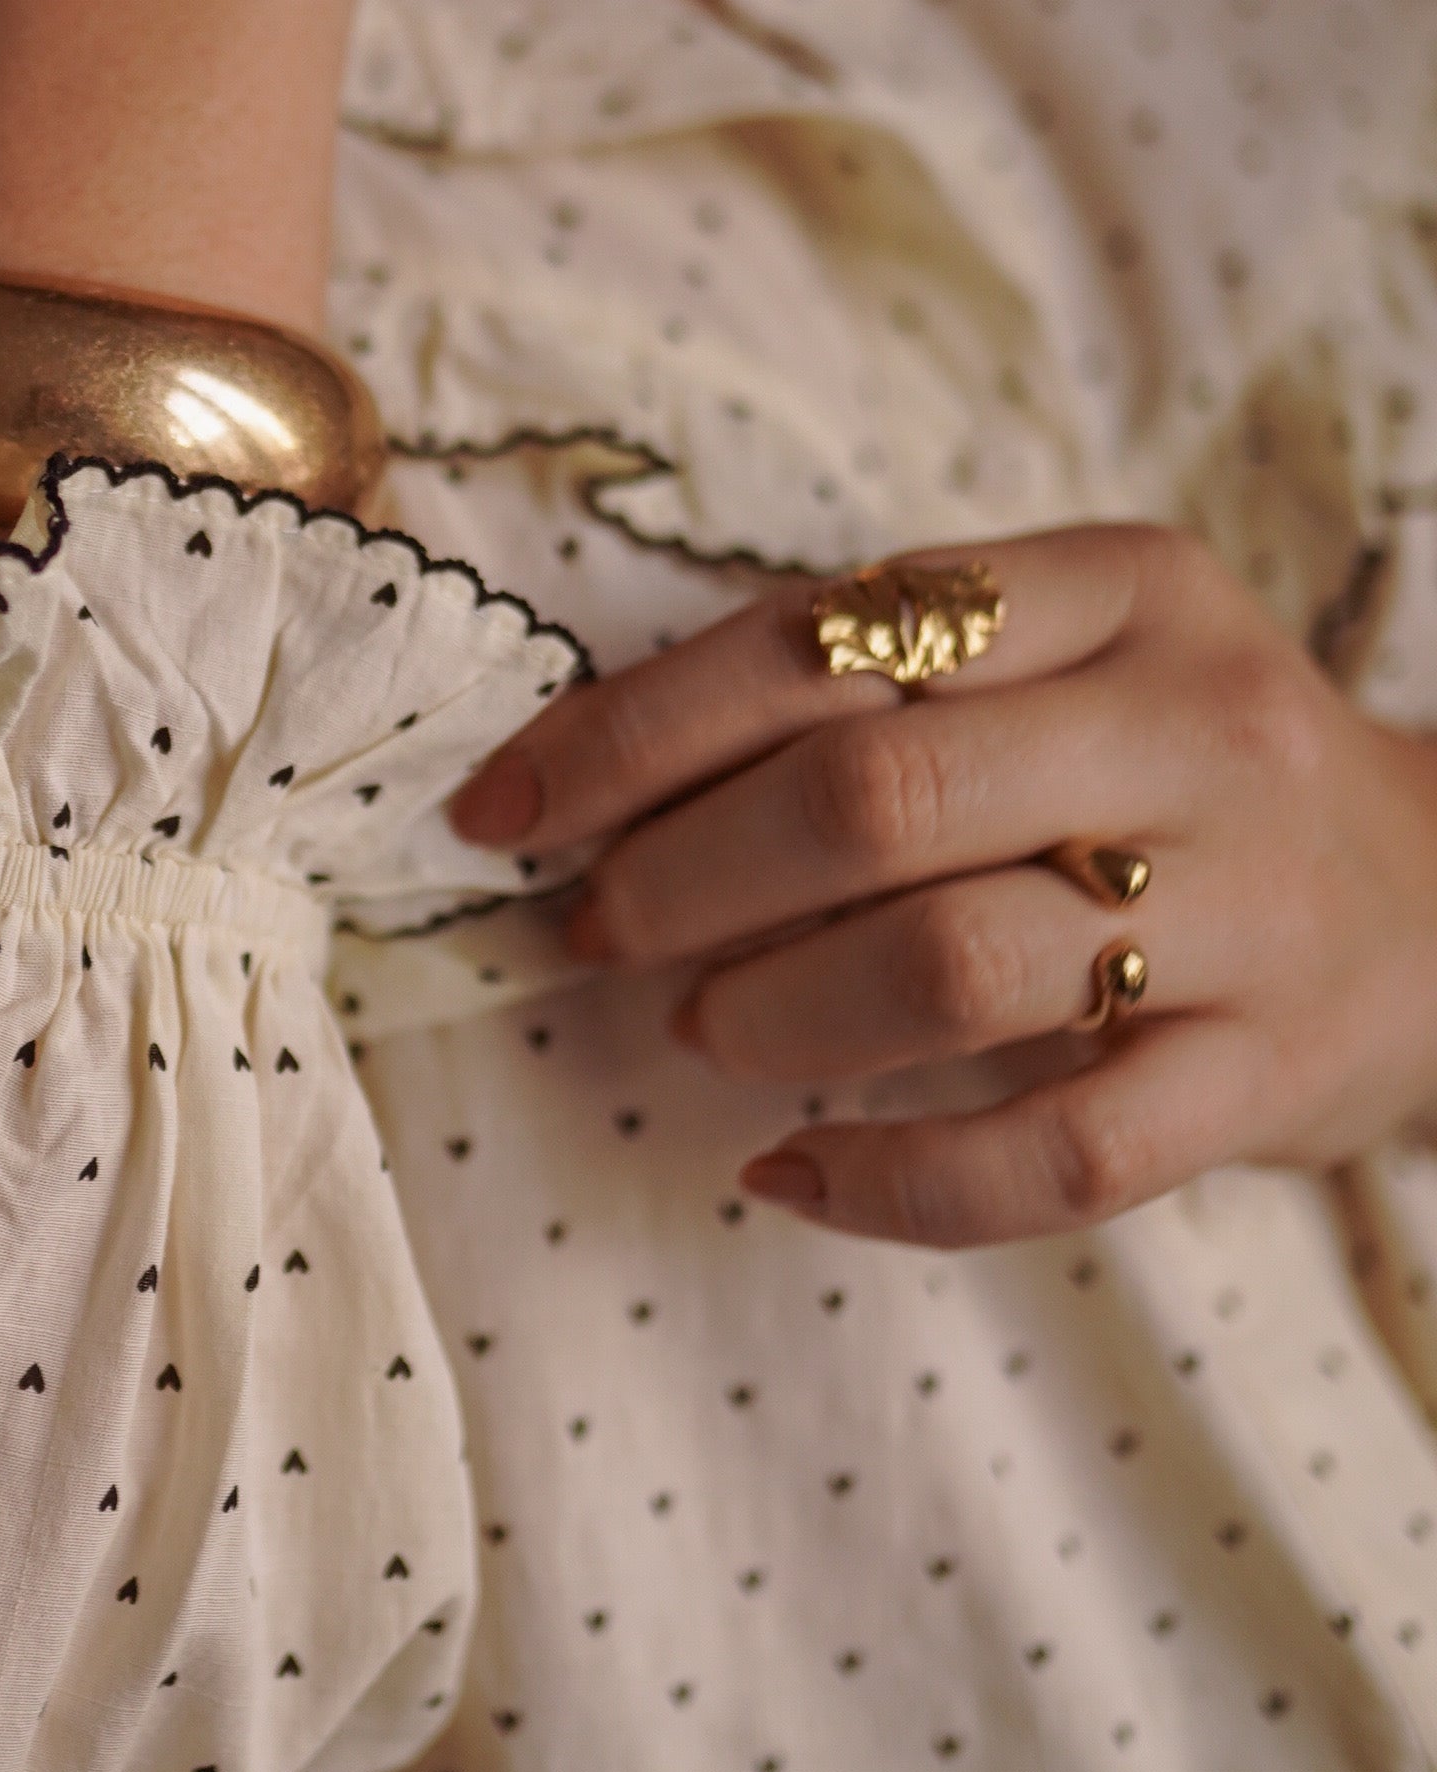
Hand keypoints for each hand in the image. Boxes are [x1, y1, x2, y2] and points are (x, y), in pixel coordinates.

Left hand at [451, 525, 1436, 1248]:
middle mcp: (1196, 727)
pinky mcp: (1268, 1075)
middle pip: (874, 794)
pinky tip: (785, 1173)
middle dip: (681, 875)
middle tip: (596, 927)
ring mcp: (1246, 909)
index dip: (628, 730)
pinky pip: (1054, 1156)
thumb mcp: (1061, 660)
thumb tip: (586, 781)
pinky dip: (890, 1184)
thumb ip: (870, 681)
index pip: (822, 635)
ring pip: (952, 966)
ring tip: (697, 1030)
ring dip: (772, 1010)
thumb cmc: (1169, 775)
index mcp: (1119, 586)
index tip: (502, 806)